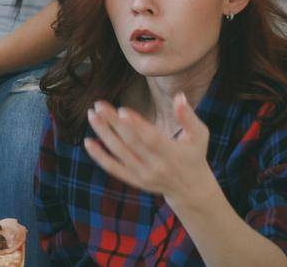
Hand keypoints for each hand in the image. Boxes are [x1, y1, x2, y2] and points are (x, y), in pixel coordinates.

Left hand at [84, 93, 212, 199]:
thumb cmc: (194, 155)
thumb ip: (188, 117)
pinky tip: (87, 142)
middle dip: (113, 123)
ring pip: (119, 154)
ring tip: (92, 115)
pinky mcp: (134, 181)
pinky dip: (100, 156)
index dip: (137, 125)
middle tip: (99, 105)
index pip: (151, 139)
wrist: (191, 190)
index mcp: (173, 154)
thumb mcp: (199, 136)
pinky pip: (113, 168)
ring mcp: (144, 175)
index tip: (122, 110)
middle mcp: (156, 166)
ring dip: (103, 134)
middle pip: (131, 143)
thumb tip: (180, 95)